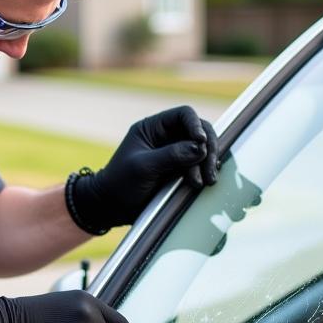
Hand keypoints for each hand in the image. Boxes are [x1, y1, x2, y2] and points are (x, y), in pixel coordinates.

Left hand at [71, 106, 218, 230]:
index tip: (201, 142)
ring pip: (203, 151)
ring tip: (206, 182)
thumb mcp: (143, 167)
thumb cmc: (120, 183)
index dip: (196, 125)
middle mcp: (167, 137)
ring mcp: (175, 155)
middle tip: (210, 168)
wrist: (112, 207)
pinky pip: (200, 167)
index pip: (183, 115)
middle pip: (199, 131)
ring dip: (208, 164)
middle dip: (208, 148)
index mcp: (153, 128)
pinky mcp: (180, 172)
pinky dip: (205, 173)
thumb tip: (200, 147)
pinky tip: (205, 183)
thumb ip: (171, 155)